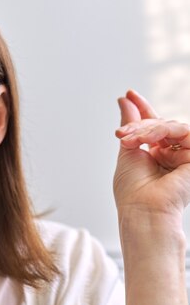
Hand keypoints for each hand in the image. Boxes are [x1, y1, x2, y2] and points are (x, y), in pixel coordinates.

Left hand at [114, 90, 189, 219]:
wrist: (142, 209)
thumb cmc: (132, 190)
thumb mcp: (128, 150)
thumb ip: (131, 125)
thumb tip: (125, 100)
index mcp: (158, 155)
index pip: (154, 126)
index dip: (142, 108)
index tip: (127, 94)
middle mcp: (174, 154)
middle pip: (160, 123)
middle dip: (138, 124)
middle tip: (120, 133)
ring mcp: (186, 155)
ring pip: (170, 126)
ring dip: (146, 129)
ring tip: (129, 139)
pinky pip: (182, 131)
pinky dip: (159, 131)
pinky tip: (143, 140)